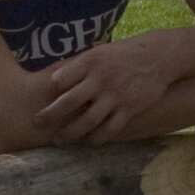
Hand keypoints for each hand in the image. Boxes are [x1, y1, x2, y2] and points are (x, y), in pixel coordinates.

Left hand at [37, 28, 191, 143]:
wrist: (157, 57)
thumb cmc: (123, 54)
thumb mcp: (99, 52)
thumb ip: (79, 65)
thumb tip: (54, 78)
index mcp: (90, 62)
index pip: (60, 79)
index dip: (51, 90)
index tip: (42, 97)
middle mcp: (100, 80)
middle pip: (68, 103)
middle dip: (50, 116)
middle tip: (37, 122)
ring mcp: (115, 96)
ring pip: (87, 121)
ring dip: (70, 134)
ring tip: (59, 141)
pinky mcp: (129, 109)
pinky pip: (109, 129)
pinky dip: (96, 138)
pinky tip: (88, 142)